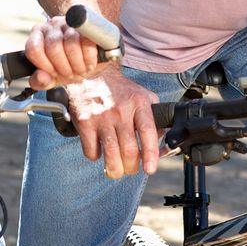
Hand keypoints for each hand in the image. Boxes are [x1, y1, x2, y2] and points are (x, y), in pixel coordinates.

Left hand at [23, 15, 102, 88]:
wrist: (91, 57)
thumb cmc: (68, 66)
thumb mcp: (53, 78)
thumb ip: (41, 81)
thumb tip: (40, 77)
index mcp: (37, 36)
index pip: (34, 49)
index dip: (45, 65)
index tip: (54, 73)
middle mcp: (51, 25)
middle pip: (53, 47)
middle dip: (64, 68)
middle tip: (70, 74)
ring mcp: (70, 22)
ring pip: (71, 44)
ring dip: (78, 65)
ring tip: (80, 69)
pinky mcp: (88, 25)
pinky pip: (87, 42)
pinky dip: (89, 59)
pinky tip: (89, 63)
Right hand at [63, 64, 159, 179]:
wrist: (92, 74)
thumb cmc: (120, 90)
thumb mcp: (143, 96)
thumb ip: (155, 118)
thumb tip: (161, 144)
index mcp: (139, 103)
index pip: (147, 131)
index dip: (150, 153)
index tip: (150, 169)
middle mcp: (121, 110)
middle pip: (128, 149)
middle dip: (131, 168)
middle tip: (131, 170)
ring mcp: (102, 117)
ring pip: (111, 153)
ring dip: (115, 169)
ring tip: (116, 171)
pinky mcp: (85, 122)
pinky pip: (91, 150)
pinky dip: (96, 156)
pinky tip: (99, 151)